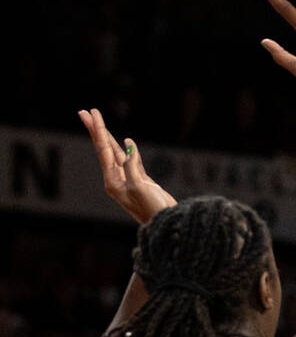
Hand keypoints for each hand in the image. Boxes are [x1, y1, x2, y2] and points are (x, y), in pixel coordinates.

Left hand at [78, 109, 175, 224]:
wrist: (167, 224)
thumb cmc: (152, 209)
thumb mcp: (139, 186)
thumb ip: (131, 164)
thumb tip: (128, 143)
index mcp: (113, 182)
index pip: (103, 150)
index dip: (97, 129)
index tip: (91, 113)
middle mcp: (117, 180)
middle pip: (105, 149)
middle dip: (96, 130)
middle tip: (86, 112)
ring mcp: (129, 181)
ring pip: (117, 153)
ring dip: (108, 137)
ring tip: (98, 122)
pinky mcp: (142, 183)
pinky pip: (133, 161)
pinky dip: (130, 151)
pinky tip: (127, 142)